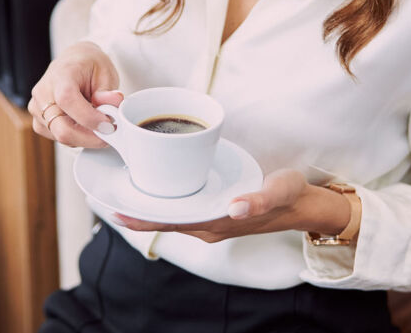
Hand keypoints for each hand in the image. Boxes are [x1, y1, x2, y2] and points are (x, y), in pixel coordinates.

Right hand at [29, 41, 120, 147]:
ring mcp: (37, 109)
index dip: (89, 117)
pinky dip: (76, 137)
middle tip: (109, 133)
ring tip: (97, 123)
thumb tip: (114, 104)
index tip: (108, 124)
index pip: (67, 100)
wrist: (73, 62)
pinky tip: (85, 125)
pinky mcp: (39, 122)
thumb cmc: (87, 66)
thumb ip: (107, 92)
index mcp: (60, 75)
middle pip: (62, 128)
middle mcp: (43, 93)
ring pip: (61, 137)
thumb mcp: (104, 72)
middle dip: (90, 137)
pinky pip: (58, 139)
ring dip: (85, 137)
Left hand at [110, 169, 351, 242]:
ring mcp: (210, 219)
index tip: (113, 209)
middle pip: (163, 219)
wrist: (305, 204)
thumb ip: (259, 200)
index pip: (169, 222)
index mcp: (215, 222)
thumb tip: (236, 208)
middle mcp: (208, 224)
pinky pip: (182, 207)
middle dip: (135, 209)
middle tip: (105, 192)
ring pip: (171, 214)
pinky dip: (164, 199)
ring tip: (121, 187)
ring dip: (147, 204)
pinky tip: (154, 185)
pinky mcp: (215, 209)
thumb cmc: (290, 196)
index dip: (140, 217)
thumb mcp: (278, 192)